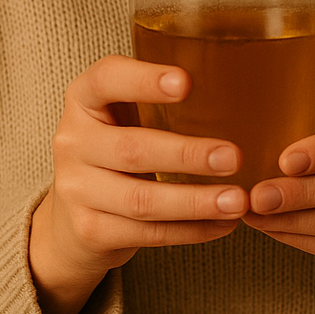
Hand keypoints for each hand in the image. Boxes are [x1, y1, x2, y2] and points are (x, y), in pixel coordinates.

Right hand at [29, 55, 247, 313]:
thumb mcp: (122, 113)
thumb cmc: (116, 146)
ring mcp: (76, 190)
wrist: (71, 216)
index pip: (106, 79)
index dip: (144, 80)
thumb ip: (160, 99)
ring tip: (238, 200)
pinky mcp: (90, 231)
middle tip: (234, 157)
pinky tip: (222, 224)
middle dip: (187, 155)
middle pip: (132, 149)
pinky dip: (190, 231)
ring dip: (195, 202)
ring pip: (142, 200)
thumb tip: (243, 84)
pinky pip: (146, 234)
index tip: (187, 82)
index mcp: (83, 99)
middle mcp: (72, 142)